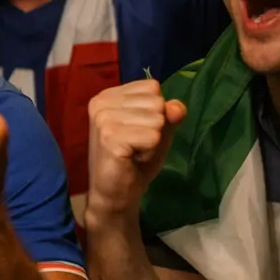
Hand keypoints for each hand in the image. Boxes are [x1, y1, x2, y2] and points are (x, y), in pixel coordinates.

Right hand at [85, 81, 186, 228]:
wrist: (115, 193)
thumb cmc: (134, 160)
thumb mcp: (157, 132)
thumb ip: (168, 115)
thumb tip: (177, 106)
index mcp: (109, 95)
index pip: (151, 86)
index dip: (154, 111)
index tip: (138, 131)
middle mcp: (102, 102)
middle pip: (156, 101)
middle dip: (154, 127)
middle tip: (136, 144)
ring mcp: (103, 119)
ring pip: (156, 119)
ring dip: (151, 141)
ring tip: (134, 152)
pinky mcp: (109, 137)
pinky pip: (152, 136)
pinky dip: (148, 151)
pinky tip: (132, 159)